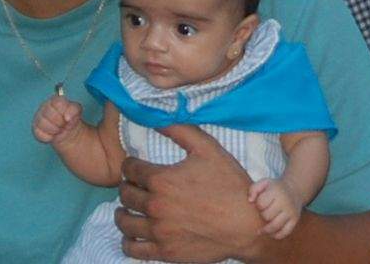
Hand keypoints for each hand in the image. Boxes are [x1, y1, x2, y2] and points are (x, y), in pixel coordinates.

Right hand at [32, 94, 82, 145]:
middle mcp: (45, 106)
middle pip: (50, 114)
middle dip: (60, 122)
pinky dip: (48, 137)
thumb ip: (74, 110)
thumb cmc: (70, 118)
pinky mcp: (35, 128)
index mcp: (55, 100)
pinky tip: (53, 135)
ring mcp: (39, 117)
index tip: (68, 119)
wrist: (67, 130)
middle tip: (64, 125)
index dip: (64, 112)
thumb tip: (67, 117)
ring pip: (44, 124)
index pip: (57, 102)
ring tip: (59, 129)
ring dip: (54, 130)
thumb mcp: (77, 111)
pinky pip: (40, 134)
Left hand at [117, 125, 270, 261]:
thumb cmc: (229, 184)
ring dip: (122, 213)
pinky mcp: (164, 252)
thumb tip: (158, 117)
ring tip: (126, 210)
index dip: (129, 165)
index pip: (130, 170)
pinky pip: (133, 249)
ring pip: (125, 222)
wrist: (247, 224)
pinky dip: (127, 241)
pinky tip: (132, 235)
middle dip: (126, 187)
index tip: (133, 166)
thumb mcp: (208, 148)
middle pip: (125, 194)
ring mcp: (158, 231)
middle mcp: (155, 206)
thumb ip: (181, 130)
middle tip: (131, 186)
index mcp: (161, 180)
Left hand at [248, 178, 298, 239]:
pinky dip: (276, 235)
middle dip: (262, 216)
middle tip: (263, 213)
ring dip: (266, 230)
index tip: (260, 204)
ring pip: (275, 226)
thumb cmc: (274, 188)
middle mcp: (285, 201)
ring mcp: (291, 212)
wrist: (294, 189)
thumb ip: (253, 189)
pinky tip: (271, 232)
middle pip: (267, 216)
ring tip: (261, 229)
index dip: (258, 205)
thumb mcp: (264, 183)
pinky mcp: (295, 220)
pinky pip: (284, 233)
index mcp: (276, 191)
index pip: (261, 204)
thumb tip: (250, 201)